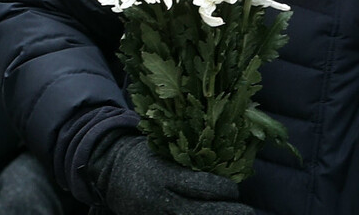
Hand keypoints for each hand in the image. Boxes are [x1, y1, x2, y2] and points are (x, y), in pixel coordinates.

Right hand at [87, 133, 252, 214]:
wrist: (111, 169)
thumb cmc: (148, 154)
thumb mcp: (168, 150)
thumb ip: (193, 160)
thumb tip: (229, 164)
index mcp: (166, 174)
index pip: (202, 186)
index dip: (224, 190)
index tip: (235, 190)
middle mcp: (160, 197)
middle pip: (199, 212)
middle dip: (225, 213)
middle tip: (247, 213)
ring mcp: (154, 214)